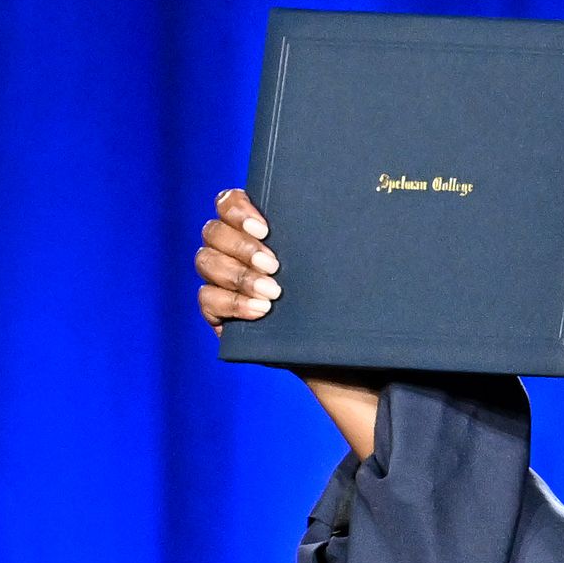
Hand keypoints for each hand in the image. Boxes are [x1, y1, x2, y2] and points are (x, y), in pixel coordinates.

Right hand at [195, 185, 378, 455]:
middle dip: (242, 247)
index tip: (266, 227)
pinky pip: (207, 300)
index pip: (228, 202)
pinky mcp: (222, 315)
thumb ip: (333, 241)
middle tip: (275, 266)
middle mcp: (236, 252)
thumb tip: (357, 208)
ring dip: (238, 276)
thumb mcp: (343, 272)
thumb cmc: (348, 309)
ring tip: (273, 294)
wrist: (347, 360)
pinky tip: (260, 312)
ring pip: (206, 262)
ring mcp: (226, 283)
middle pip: (213, 231)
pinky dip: (231, 303)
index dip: (238, 208)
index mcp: (259, 231)